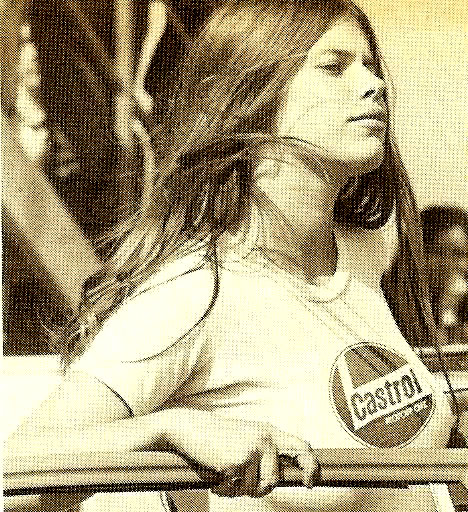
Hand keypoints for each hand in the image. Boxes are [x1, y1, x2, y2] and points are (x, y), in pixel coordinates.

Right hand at [162, 409, 317, 497]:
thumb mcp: (246, 437)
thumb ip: (264, 451)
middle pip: (274, 479)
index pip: (302, 447)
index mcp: (269, 431)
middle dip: (261, 489)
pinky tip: (214, 474)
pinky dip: (222, 489)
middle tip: (243, 484)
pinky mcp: (235, 462)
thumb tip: (281, 478)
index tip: (310, 483)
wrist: (188, 426)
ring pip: (253, 489)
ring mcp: (250, 450)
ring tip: (222, 473)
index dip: (310, 466)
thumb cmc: (215, 436)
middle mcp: (264, 439)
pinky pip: (234, 491)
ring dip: (236, 489)